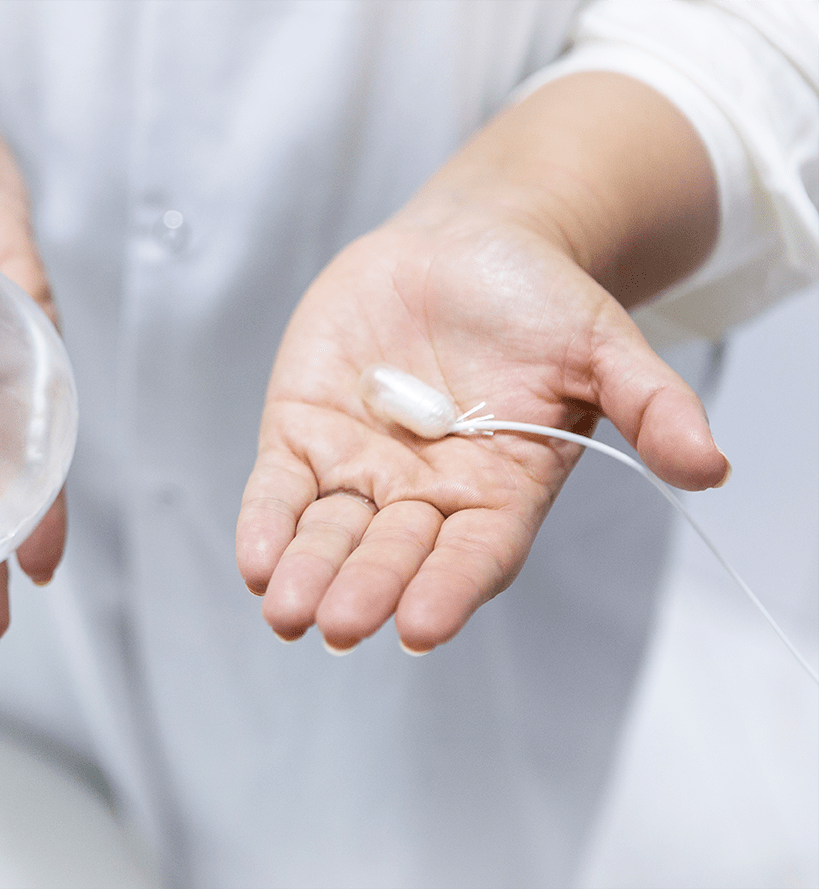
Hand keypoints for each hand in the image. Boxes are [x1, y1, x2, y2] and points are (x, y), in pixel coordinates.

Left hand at [235, 201, 727, 654]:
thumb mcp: (602, 341)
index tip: (421, 626)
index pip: (472, 555)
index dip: (448, 589)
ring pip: (328, 533)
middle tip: (338, 625)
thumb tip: (712, 467)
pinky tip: (254, 562)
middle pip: (392, 554)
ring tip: (285, 611)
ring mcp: (359, 467)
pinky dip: (265, 524)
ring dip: (306, 573)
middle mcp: (423, 493)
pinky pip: (279, 489)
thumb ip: (649, 402)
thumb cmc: (537, 299)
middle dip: (364, 588)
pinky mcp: (303, 432)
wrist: (462, 243)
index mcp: (498, 490)